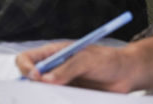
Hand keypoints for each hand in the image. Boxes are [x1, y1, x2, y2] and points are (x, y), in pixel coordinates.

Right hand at [15, 41, 139, 92]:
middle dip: (33, 86)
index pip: (26, 58)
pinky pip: (58, 101)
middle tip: (47, 92)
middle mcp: (52, 69)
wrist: (126, 74)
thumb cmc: (107, 60)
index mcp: (51, 53)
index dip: (25, 67)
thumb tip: (45, 80)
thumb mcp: (86, 60)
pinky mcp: (70, 96)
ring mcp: (60, 83)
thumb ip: (66, 69)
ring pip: (43, 93)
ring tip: (65, 96)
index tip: (36, 77)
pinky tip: (72, 101)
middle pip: (29, 78)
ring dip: (48, 97)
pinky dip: (59, 103)